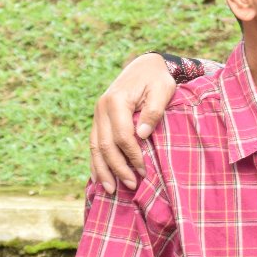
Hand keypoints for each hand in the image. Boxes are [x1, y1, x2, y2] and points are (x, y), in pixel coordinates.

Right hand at [89, 54, 175, 192]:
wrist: (145, 66)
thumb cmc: (157, 79)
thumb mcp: (162, 91)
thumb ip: (153, 111)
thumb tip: (142, 135)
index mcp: (116, 101)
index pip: (122, 136)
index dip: (132, 155)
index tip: (144, 171)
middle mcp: (101, 108)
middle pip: (105, 145)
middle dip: (118, 168)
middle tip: (132, 185)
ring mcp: (97, 114)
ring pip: (95, 147)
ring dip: (103, 170)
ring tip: (111, 190)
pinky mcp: (99, 118)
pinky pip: (94, 143)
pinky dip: (96, 161)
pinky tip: (99, 178)